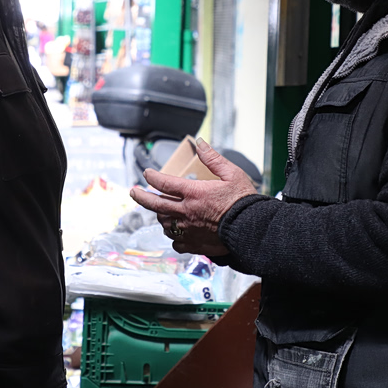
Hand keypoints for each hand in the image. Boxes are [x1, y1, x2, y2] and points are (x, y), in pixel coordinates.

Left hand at [129, 138, 256, 256]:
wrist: (253, 231)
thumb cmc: (244, 202)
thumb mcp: (232, 174)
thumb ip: (213, 159)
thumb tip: (200, 143)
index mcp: (194, 193)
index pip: (164, 183)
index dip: (152, 176)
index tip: (147, 173)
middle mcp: (186, 212)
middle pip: (155, 204)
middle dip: (141, 197)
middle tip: (134, 192)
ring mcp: (188, 230)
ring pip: (164, 223)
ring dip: (160, 215)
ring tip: (161, 211)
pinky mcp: (194, 244)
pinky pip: (176, 242)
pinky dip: (173, 236)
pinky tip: (176, 232)